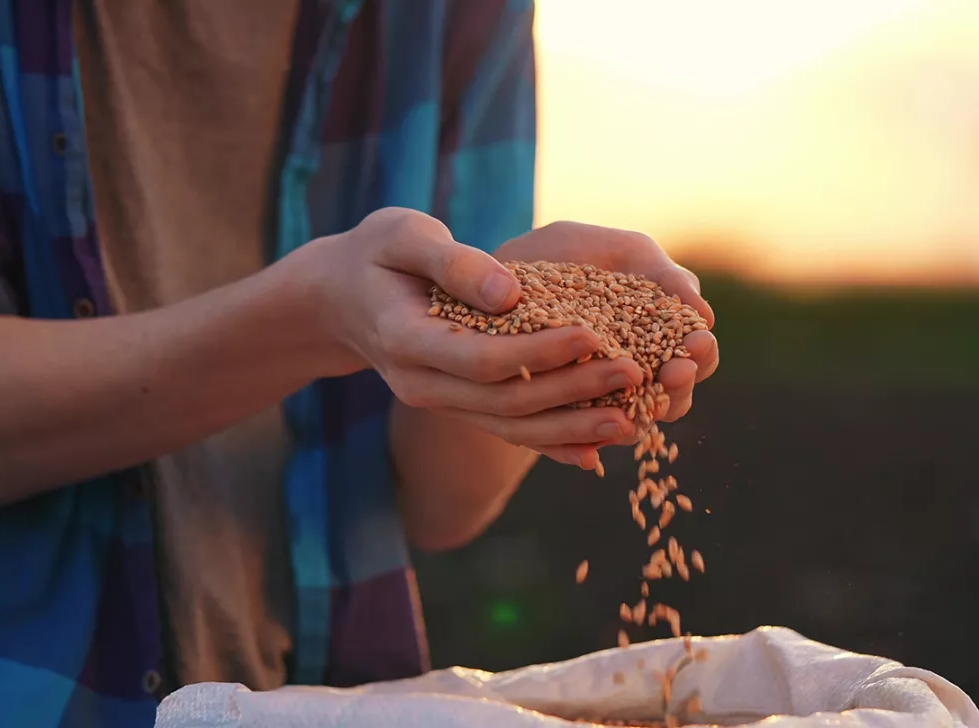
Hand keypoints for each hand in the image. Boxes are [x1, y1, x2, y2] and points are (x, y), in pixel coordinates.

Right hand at [301, 208, 645, 465]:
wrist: (343, 299)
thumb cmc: (378, 255)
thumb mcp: (402, 237)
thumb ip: (451, 262)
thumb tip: (509, 291)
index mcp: (405, 340)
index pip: (480, 358)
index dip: (538, 352)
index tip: (593, 334)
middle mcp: (421, 384)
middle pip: (505, 402)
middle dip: (572, 391)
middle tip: (633, 372)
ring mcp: (440, 402)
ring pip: (512, 428)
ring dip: (573, 428)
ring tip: (634, 421)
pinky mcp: (459, 406)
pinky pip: (509, 432)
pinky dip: (554, 444)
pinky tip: (601, 449)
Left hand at [487, 221, 718, 464]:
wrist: (490, 275)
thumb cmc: (568, 255)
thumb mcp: (621, 253)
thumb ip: (664, 277)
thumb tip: (705, 314)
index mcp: (659, 338)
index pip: (695, 357)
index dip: (701, 354)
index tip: (696, 342)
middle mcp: (633, 377)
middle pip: (671, 399)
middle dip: (678, 388)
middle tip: (675, 372)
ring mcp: (595, 401)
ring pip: (629, 427)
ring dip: (639, 421)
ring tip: (637, 410)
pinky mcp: (554, 419)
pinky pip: (571, 444)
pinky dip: (581, 449)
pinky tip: (590, 455)